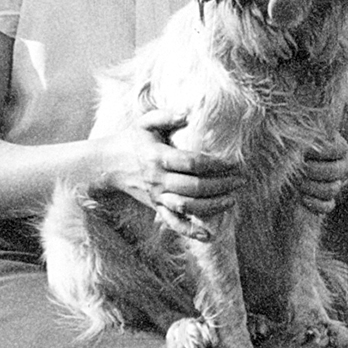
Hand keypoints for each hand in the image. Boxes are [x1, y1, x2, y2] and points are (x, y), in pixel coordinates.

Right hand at [103, 108, 243, 239]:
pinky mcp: (156, 207)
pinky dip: (191, 231)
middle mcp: (158, 179)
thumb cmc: (131, 140)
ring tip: (232, 199)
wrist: (107, 165)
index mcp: (157, 157)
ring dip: (213, 205)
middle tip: (240, 180)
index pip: (192, 163)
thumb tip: (188, 112)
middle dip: (221, 185)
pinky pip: (174, 223)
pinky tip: (209, 235)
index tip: (233, 163)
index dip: (216, 165)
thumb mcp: (145, 122)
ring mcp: (157, 196)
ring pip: (188, 206)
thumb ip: (166, 115)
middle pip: (195, 186)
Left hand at [299, 133, 347, 215]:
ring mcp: (336, 184)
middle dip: (315, 170)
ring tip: (297, 182)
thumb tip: (305, 137)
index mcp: (339, 148)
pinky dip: (315, 203)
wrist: (282, 169)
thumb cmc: (292, 147)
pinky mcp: (327, 202)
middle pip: (337, 171)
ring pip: (333, 189)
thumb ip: (306, 135)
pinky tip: (302, 198)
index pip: (340, 149)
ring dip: (312, 186)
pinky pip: (328, 206)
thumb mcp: (300, 138)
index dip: (323, 151)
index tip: (306, 151)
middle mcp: (341, 166)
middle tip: (300, 167)